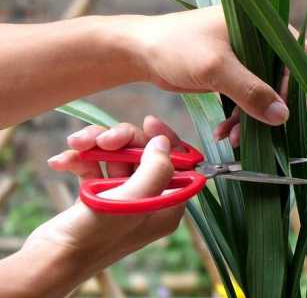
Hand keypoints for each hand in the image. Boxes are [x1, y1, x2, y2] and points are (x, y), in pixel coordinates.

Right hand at [20, 116, 183, 295]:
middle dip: (121, 141)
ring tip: (76, 145)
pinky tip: (61, 162)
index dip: (166, 140)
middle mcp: (149, 200)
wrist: (50, 260)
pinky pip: (94, 167)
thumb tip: (164, 142)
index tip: (149, 123)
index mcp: (167, 205)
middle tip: (103, 139)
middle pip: (144, 154)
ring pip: (116, 156)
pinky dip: (79, 160)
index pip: (179, 163)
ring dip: (95, 146)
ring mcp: (122, 198)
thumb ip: (156, 169)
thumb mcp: (133, 200)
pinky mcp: (97, 196)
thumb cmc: (96, 235)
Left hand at [120, 6, 306, 145]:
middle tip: (255, 130)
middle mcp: (255, 38)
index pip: (293, 54)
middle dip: (266, 108)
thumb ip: (251, 91)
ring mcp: (243, 57)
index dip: (291, 82)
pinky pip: (244, 98)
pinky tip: (224, 132)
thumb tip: (282, 116)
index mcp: (259, 24)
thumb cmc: (176, 47)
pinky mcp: (230, 72)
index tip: (281, 109)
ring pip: (261, 92)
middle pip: (278, 78)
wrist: (140, 52)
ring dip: (250, 118)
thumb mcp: (216, 68)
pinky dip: (237, 117)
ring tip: (234, 137)